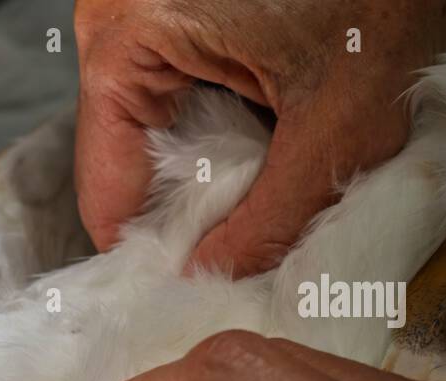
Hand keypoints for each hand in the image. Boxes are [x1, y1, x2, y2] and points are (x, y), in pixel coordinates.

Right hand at [73, 0, 445, 274]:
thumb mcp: (339, 125)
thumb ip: (271, 221)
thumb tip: (212, 277)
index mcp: (123, 41)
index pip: (107, 191)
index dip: (155, 252)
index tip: (199, 287)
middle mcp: (114, 22)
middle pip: (130, 162)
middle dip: (193, 206)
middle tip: (254, 231)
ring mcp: (143, 11)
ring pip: (157, 132)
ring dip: (213, 166)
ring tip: (274, 169)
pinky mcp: (174, 7)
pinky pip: (180, 94)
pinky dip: (225, 124)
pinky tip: (271, 127)